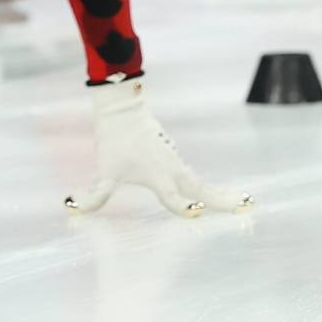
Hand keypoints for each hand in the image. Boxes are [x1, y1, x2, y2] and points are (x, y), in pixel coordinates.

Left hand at [68, 78, 251, 216]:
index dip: (183, 207)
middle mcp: (172, 169)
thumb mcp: (103, 171)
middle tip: (248, 208)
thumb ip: (94, 195)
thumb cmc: (113, 142)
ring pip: (201, 183)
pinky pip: (195, 179)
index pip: (173, 197)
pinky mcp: (174, 159)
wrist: (123, 109)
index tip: (198, 213)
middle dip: (224, 200)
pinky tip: (218, 198)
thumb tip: (73, 209)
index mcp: (157, 175)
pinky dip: (210, 189)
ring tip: (243, 203)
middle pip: (202, 189)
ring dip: (222, 195)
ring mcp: (175, 163)